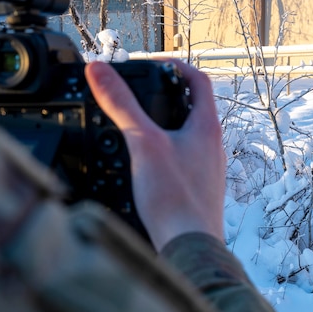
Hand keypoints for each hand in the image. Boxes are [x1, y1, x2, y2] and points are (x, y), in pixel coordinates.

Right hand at [85, 60, 225, 249]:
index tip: (149, 64)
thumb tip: (100, 71)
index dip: (174, 65)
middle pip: (192, 106)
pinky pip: (181, 159)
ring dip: (162, 124)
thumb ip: (120, 104)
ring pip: (186, 134)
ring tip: (134, 125)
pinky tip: (141, 163)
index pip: (198, 80)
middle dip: (164, 94)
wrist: (190, 248)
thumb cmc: (175, 199)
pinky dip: (161, 152)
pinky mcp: (197, 188)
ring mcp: (207, 168)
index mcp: (207, 127)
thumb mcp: (141, 142)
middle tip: (136, 92)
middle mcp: (213, 145)